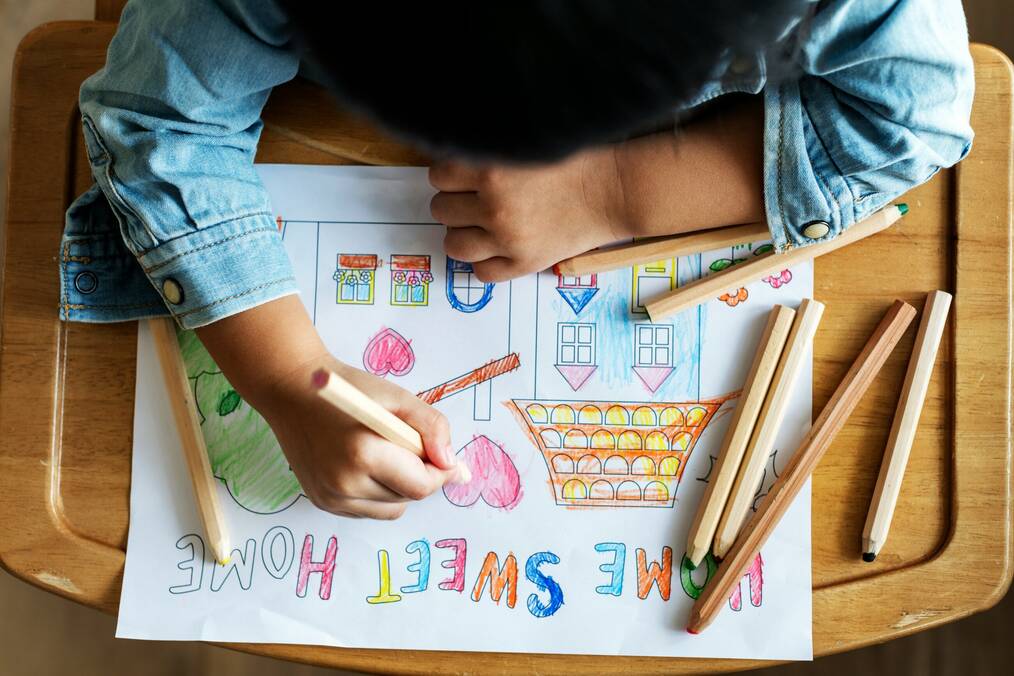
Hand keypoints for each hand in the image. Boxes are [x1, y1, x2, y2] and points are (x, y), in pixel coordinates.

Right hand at [260, 352, 464, 518]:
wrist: (293, 391)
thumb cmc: (349, 390)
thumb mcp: (398, 398)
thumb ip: (432, 429)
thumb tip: (454, 466)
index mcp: (364, 455)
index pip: (421, 486)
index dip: (439, 472)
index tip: (442, 455)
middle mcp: (344, 484)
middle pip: (407, 499)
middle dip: (418, 475)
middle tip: (406, 444)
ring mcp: (330, 498)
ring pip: (390, 509)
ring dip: (398, 486)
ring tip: (384, 452)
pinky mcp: (322, 502)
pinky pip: (368, 509)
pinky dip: (377, 492)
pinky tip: (366, 464)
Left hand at [428, 145, 626, 281]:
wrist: (612, 191)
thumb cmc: (574, 161)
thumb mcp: (525, 143)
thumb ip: (488, 150)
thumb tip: (453, 162)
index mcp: (492, 169)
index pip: (440, 176)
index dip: (451, 175)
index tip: (465, 176)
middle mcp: (495, 206)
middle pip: (441, 209)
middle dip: (455, 202)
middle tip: (475, 199)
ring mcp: (507, 239)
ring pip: (453, 244)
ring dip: (462, 233)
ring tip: (479, 225)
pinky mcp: (524, 264)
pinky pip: (481, 272)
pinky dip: (484, 261)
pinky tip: (497, 246)